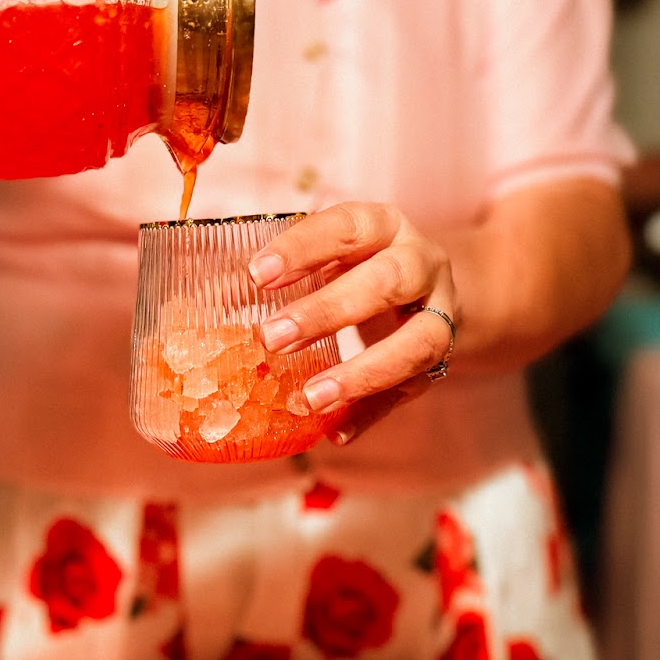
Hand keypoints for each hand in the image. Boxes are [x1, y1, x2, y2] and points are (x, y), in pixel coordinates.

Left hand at [247, 202, 457, 445]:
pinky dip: (370, 414)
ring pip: (418, 343)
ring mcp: (442, 314)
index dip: (303, 248)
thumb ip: (280, 275)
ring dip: (362, 374)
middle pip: (387, 283)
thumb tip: (217, 298)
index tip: (257, 274)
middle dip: (327, 312)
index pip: (348, 227)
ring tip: (309, 399)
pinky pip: (410, 392)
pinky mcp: (440, 361)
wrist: (427, 286)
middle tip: (271, 339)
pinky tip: (335, 432)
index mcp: (385, 226)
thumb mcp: (325, 256)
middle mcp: (422, 263)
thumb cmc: (359, 264)